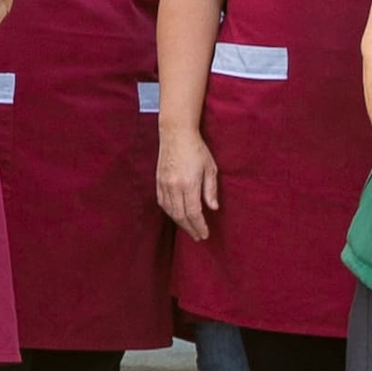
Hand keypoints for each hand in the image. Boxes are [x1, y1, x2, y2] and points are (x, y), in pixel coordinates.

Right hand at [156, 122, 218, 242]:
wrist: (176, 133)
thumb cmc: (197, 149)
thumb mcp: (210, 168)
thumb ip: (211, 190)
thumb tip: (213, 208)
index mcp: (188, 184)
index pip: (194, 213)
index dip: (199, 226)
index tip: (205, 234)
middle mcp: (174, 186)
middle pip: (181, 215)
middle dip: (190, 229)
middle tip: (198, 237)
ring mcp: (164, 184)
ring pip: (170, 211)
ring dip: (180, 223)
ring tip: (189, 229)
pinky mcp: (158, 181)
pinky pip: (163, 202)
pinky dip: (170, 212)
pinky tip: (177, 216)